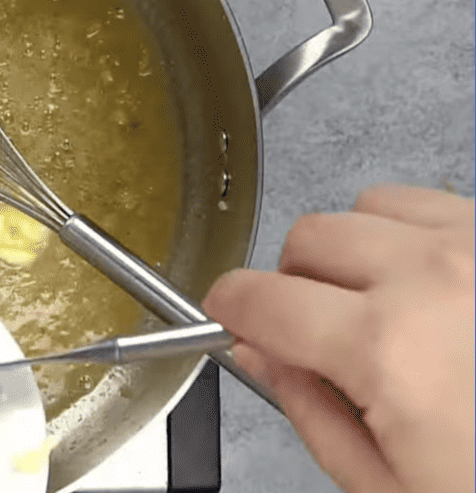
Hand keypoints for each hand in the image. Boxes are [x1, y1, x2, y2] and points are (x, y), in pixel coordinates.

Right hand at [204, 184, 474, 492]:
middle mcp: (437, 278)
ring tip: (389, 310)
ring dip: (360, 253)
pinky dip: (419, 240)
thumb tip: (265, 353)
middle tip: (320, 335)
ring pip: (370, 207)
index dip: (230, 311)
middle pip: (308, 238)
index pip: (257, 296)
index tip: (233, 318)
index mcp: (388, 349)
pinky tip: (440, 294)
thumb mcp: (392, 488)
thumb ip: (310, 409)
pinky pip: (439, 205)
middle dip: (296, 285)